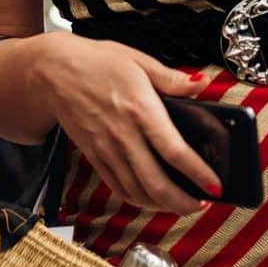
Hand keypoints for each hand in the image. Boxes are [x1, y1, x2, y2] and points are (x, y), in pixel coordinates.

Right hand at [31, 32, 219, 214]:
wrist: (53, 73)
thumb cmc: (97, 63)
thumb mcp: (139, 61)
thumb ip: (172, 79)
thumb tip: (202, 85)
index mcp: (140, 109)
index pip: (174, 150)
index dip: (197, 172)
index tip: (215, 184)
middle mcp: (123, 135)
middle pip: (156, 182)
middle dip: (183, 201)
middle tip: (203, 203)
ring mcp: (106, 149)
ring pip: (137, 191)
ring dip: (162, 205)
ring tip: (183, 205)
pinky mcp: (94, 157)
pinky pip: (118, 187)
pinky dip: (138, 199)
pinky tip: (152, 199)